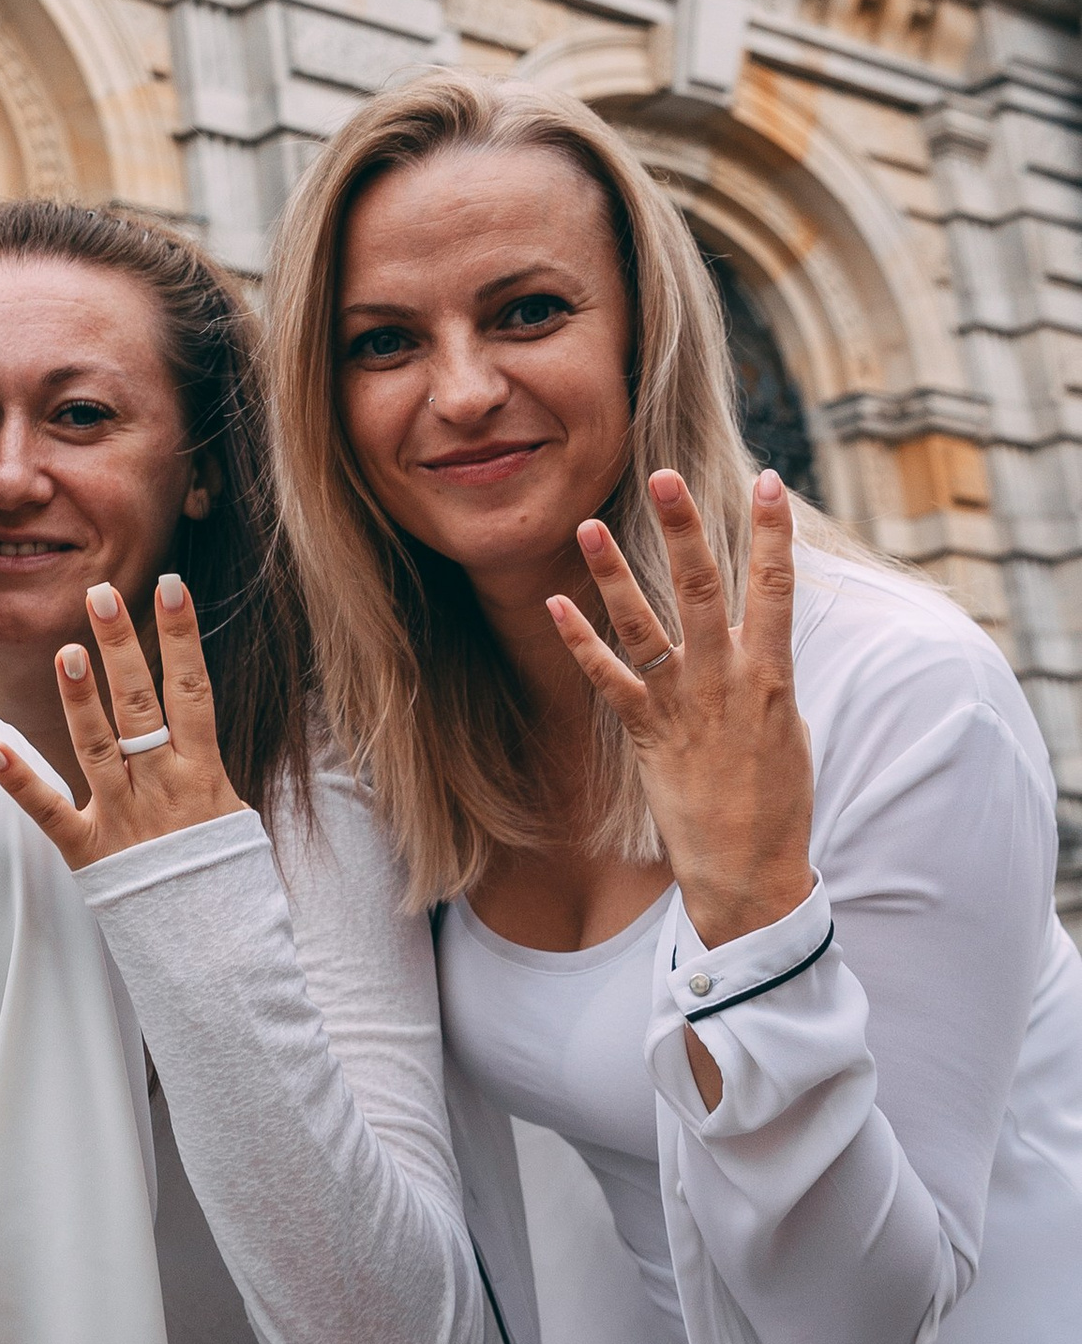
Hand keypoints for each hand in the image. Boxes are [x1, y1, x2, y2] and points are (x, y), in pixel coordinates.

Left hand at [0, 575, 245, 866]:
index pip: (192, 690)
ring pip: (98, 747)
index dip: (181, 636)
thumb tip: (193, 721)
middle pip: (139, 706)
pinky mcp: (89, 853)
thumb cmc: (225, 879)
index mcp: (203, 775)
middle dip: (121, 647)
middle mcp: (163, 789)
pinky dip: (19, 781)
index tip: (170, 586)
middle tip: (100, 595)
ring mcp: (124, 819)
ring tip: (66, 651)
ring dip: (80, 699)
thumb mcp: (232, 815)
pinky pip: (50, 813)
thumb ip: (203, 767)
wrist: (218, 953)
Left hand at [548, 466, 815, 985]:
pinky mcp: (647, 733)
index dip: (772, 532)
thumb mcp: (787, 725)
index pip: (776, 587)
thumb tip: (759, 635)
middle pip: (704, 588)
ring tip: (588, 526)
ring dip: (614, 573)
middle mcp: (727, 679)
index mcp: (773, 673)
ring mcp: (684, 704)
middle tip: (664, 474)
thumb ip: (767, 672)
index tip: (767, 479)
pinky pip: (609, 679)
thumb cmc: (776, 798)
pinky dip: (580, 642)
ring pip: (645, 624)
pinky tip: (556, 604)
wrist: (750, 870)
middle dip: (685, 528)